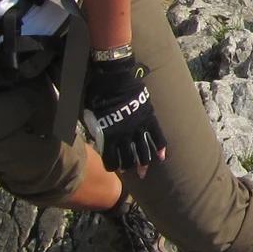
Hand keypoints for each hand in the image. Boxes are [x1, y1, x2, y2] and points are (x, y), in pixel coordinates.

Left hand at [83, 56, 165, 173]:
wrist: (115, 79)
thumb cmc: (99, 95)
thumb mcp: (90, 115)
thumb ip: (96, 130)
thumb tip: (97, 140)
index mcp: (109, 135)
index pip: (111, 159)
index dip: (112, 166)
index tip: (114, 168)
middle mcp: (124, 135)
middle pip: (128, 157)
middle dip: (130, 167)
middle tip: (132, 173)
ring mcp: (138, 127)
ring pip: (143, 151)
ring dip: (144, 163)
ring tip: (144, 171)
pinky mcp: (149, 118)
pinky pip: (157, 136)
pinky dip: (160, 147)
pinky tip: (162, 157)